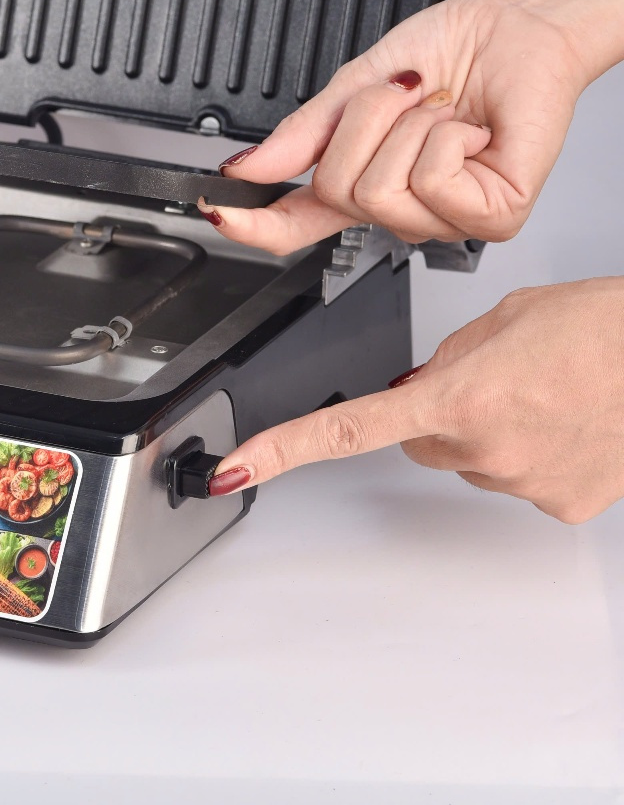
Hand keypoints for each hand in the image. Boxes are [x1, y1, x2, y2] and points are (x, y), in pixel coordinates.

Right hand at [204, 0, 623, 254]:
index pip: (296, 222)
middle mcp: (397, 208)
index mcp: (359, 179)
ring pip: (379, 191)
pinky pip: (431, 182)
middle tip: (405, 98)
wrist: (523, 27)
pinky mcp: (489, 218)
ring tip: (441, 111)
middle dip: (364, 124)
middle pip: (335, 192)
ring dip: (408, 127)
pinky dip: (446, 136)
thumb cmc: (454, 50)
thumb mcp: (356, 85)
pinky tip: (470, 130)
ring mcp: (443, 219)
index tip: (217, 211)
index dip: (252, 223)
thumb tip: (247, 166)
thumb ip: (300, 134)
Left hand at [208, 279, 623, 523]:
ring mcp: (521, 482)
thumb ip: (444, 358)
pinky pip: (514, 476)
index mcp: (458, 397)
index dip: (284, 450)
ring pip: (469, 457)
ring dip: (487, 428)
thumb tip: (420, 388)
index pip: (350, 429)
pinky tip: (562, 420)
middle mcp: (484, 448)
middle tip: (491, 378)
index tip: (237, 471)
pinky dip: (526, 451)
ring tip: (540, 392)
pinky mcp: (558, 505)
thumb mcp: (501, 319)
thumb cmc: (602, 327)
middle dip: (435, 412)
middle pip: (419, 439)